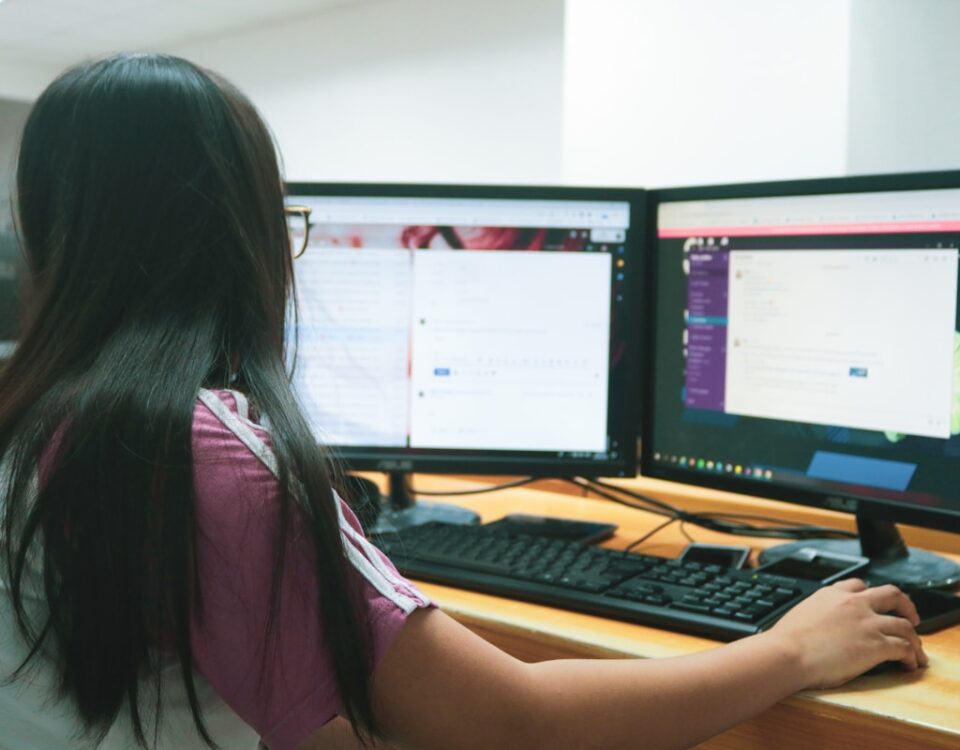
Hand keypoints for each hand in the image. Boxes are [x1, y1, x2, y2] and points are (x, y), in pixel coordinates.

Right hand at [766, 578, 926, 688]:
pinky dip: (912, 657)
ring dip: (913, 638)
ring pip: (904, 624)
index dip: (871, 595)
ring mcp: (867, 623)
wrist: (787, 654)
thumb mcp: (800, 614)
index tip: (875, 605)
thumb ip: (817, 613)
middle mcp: (853, 604)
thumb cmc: (786, 641)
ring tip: (915, 650)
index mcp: (831, 594)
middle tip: (910, 617)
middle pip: (891, 594)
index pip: (859, 585)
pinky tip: (909, 664)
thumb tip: (817, 626)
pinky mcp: (876, 645)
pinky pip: (905, 648)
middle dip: (906, 605)